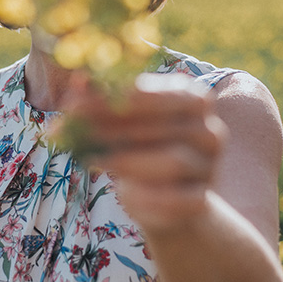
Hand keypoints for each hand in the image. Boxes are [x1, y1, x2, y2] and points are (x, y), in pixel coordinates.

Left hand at [56, 73, 228, 232]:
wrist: (168, 200)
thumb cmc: (141, 150)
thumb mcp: (122, 123)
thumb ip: (103, 101)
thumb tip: (79, 81)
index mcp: (193, 99)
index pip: (152, 92)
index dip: (110, 98)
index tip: (74, 104)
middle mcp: (208, 130)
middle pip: (160, 124)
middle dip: (111, 127)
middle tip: (73, 132)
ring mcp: (209, 166)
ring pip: (173, 160)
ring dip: (127, 160)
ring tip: (92, 160)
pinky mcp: (201, 200)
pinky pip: (174, 198)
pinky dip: (146, 196)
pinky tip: (123, 192)